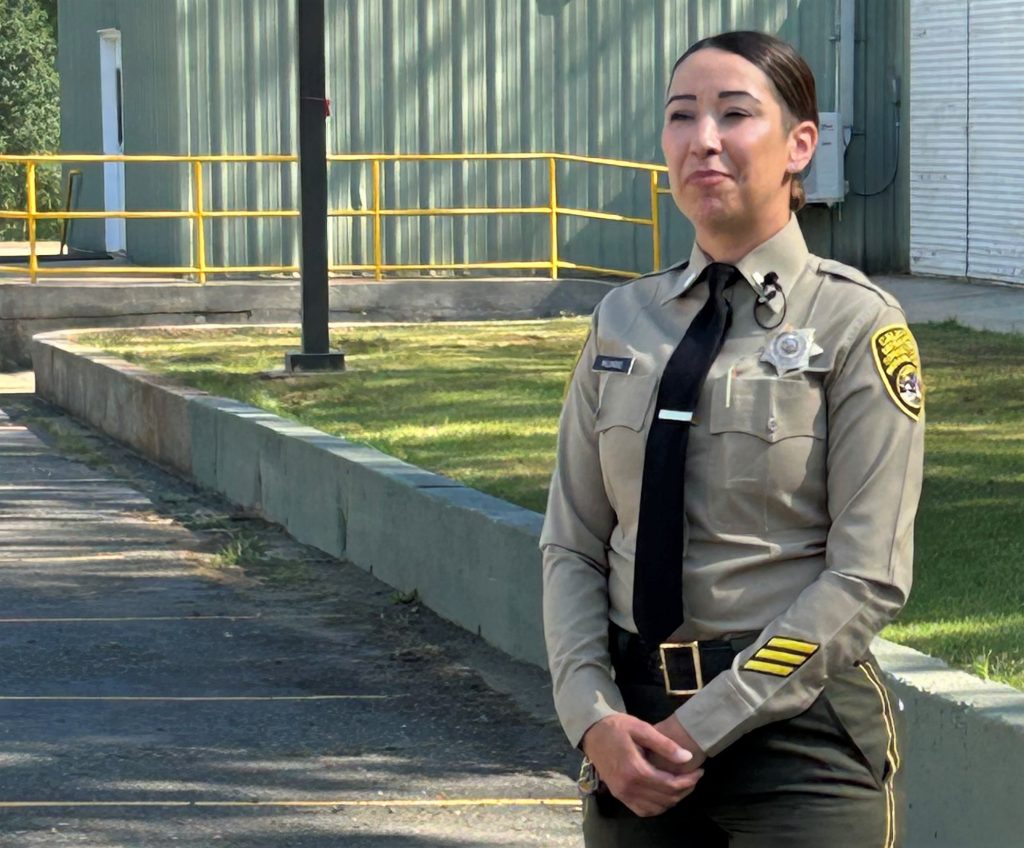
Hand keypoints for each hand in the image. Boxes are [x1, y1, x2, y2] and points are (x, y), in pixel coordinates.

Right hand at [580, 713, 703, 816]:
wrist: (592, 732)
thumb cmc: (617, 727)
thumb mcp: (641, 728)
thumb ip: (665, 745)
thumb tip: (687, 758)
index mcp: (635, 770)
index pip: (669, 784)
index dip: (689, 781)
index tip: (699, 771)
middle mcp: (628, 787)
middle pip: (665, 798)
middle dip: (685, 790)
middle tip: (694, 777)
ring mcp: (622, 793)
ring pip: (656, 808)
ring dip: (672, 799)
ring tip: (682, 784)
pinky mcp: (619, 795)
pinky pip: (642, 810)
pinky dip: (657, 807)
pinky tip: (664, 794)